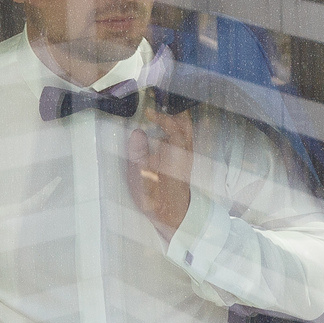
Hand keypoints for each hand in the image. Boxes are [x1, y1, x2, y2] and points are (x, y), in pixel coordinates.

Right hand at [127, 105, 194, 238]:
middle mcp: (185, 151)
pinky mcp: (183, 161)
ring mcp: (186, 155)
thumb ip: (138, 153)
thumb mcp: (140, 176)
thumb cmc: (154, 196)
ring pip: (185, 131)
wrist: (171, 215)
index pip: (174, 127)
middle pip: (185, 124)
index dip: (161, 117)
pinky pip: (182, 138)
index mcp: (176, 153)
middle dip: (173, 112)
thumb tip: (137, 131)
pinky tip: (160, 131)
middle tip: (155, 107)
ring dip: (173, 121)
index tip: (147, 113)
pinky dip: (173, 129)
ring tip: (156, 116)